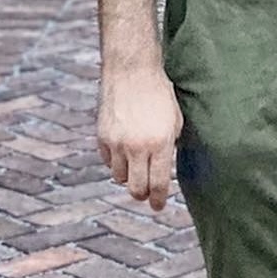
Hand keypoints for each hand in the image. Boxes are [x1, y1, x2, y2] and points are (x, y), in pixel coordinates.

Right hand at [97, 65, 184, 211]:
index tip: (158, 207)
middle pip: (136, 189)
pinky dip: (116, 162)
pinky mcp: (102, 137)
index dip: (158, 200)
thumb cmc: (160, 94)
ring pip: (119, 177)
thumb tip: (164, 171)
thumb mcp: (174, 121)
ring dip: (128, 176)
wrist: (132, 70)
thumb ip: (170, 148)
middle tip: (147, 194)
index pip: (158, 184)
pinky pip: (108, 162)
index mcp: (160, 144)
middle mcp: (137, 147)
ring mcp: (117, 143)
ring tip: (136, 166)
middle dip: (142, 195)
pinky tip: (124, 151)